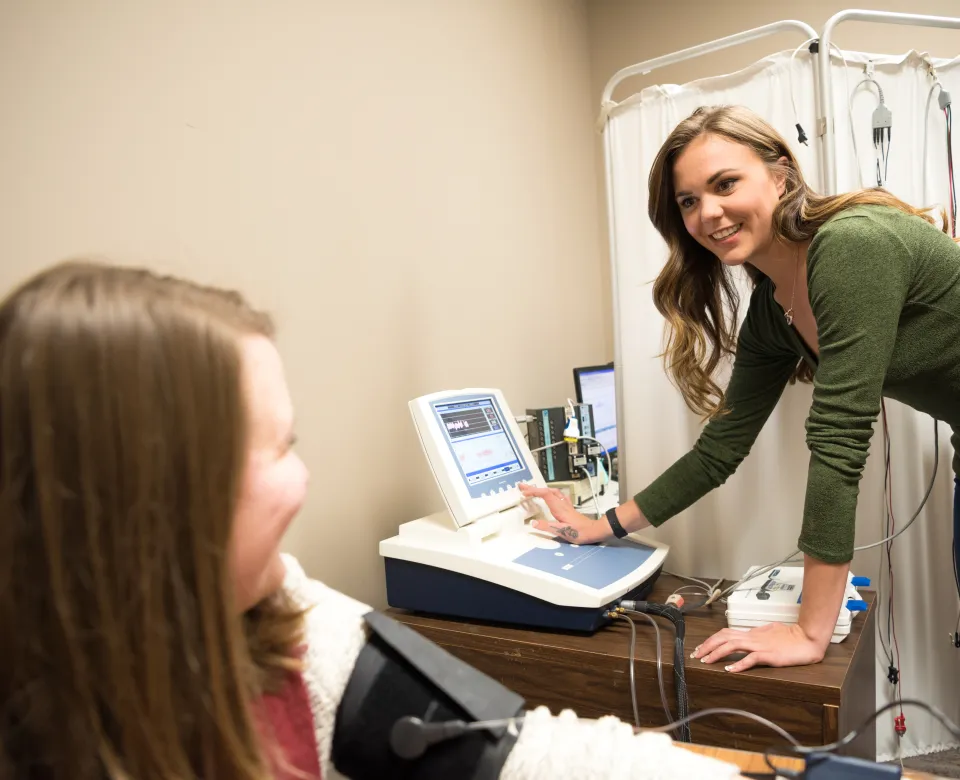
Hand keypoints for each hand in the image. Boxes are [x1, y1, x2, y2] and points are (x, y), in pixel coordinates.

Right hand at [518, 483, 612, 544]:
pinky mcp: (569, 508)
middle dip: (534, 488)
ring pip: (553, 492)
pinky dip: (550, 493)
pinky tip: (550, 495)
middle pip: (547, 491)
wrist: (594, 531)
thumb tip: (533, 523)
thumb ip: (547, 527)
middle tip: (523, 486)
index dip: (534, 491)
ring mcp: (566, 505)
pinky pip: (558, 496)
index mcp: (559, 508)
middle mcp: (562, 504)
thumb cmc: (580, 532)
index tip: (524, 492)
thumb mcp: (562, 532)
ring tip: (533, 490)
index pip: (545, 494)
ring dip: (542, 489)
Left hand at [690, 622, 826, 672]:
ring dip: (716, 653)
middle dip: (707, 645)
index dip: (711, 640)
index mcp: (752, 633)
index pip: (726, 633)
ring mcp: (759, 645)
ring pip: (732, 645)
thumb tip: (748, 635)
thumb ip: (758, 634)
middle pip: (723, 637)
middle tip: (696, 654)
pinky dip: (738, 664)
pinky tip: (729, 669)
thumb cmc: (791, 636)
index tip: (701, 648)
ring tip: (705, 660)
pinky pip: (750, 659)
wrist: (807, 638)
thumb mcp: (770, 632)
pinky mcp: (768, 655)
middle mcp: (752, 637)